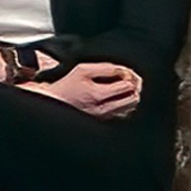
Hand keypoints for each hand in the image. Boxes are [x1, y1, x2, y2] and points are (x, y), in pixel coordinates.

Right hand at [24, 62, 140, 118]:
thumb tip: (123, 71)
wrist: (55, 101)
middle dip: (134, 87)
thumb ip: (105, 68)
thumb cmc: (68, 85)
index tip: (125, 73)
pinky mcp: (106, 122)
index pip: (127, 86)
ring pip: (131, 108)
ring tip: (123, 88)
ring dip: (131, 96)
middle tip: (128, 80)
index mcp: (98, 95)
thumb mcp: (83, 70)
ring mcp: (106, 118)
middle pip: (133, 99)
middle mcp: (104, 110)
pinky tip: (118, 97)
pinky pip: (124, 114)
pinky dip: (126, 105)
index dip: (130, 77)